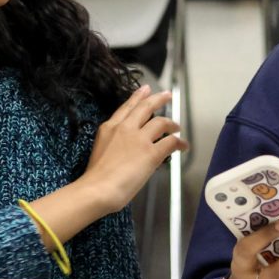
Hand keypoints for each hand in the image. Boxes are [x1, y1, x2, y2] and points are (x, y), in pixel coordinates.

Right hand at [80, 85, 188, 212]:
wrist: (98, 188)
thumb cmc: (96, 177)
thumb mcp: (100, 149)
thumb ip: (115, 143)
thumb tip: (129, 147)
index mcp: (109, 128)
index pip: (126, 108)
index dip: (137, 97)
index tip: (145, 89)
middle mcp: (125, 128)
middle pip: (146, 107)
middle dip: (159, 99)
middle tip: (167, 95)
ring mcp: (139, 139)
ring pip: (161, 122)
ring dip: (172, 124)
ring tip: (177, 127)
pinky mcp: (151, 153)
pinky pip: (171, 142)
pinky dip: (180, 143)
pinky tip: (183, 146)